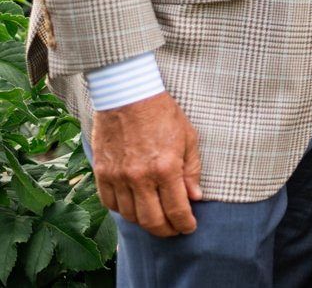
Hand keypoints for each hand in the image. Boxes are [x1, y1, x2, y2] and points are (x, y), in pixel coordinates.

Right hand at [91, 91, 202, 235]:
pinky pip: (109, 203)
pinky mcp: (101, 173)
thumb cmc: (162, 113)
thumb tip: (195, 197)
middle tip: (174, 230)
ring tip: (156, 219)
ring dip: (144, 222)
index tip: (189, 227)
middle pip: (151, 220)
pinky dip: (122, 210)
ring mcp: (118, 177)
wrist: (128, 95)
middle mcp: (140, 177)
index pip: (176, 209)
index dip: (184, 224)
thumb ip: (192, 170)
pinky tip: (133, 207)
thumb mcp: (188, 137)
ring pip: (129, 216)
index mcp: (166, 168)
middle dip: (166, 230)